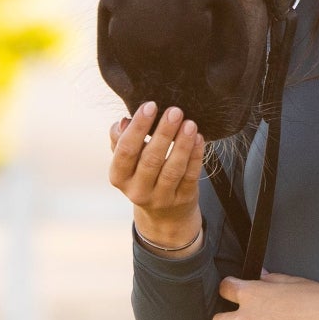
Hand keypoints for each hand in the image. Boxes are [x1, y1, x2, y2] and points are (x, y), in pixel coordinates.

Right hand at [109, 102, 203, 250]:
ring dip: (183, 144)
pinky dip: (196, 156)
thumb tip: (123, 121)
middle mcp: (137, 190)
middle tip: (175, 111)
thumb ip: (121, 140)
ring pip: (173, 169)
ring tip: (190, 123)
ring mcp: (161, 198)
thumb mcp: (127, 162)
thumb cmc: (142, 175)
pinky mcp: (183, 199)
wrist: (163, 214)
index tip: (150, 105)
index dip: (138, 128)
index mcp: (119, 177)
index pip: (125, 150)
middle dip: (163, 133)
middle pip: (150, 159)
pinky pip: (191, 176)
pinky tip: (199, 139)